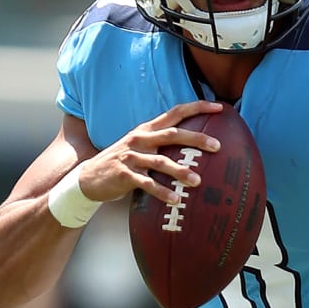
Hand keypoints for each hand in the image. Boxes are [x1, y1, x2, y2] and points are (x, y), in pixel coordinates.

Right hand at [77, 100, 222, 205]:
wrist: (88, 177)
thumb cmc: (122, 163)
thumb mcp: (139, 146)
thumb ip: (160, 143)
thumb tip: (192, 144)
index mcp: (146, 129)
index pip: (175, 112)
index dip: (197, 107)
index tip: (220, 107)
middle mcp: (140, 139)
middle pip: (172, 134)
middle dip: (196, 139)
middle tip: (217, 146)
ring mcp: (131, 156)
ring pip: (161, 161)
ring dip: (180, 171)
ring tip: (198, 181)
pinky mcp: (124, 175)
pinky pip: (147, 183)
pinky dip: (162, 192)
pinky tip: (176, 199)